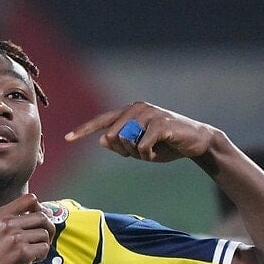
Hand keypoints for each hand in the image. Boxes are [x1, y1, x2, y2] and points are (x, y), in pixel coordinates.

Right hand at [0, 194, 54, 263]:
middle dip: (48, 228)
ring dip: (43, 245)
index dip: (41, 208)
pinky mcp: (22, 253)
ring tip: (33, 253)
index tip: (42, 219)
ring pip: (44, 234)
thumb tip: (44, 213)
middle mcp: (6, 224)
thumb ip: (11, 221)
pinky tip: (30, 261)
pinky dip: (41, 256)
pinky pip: (44, 248)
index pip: (29, 199)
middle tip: (45, 239)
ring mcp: (14, 238)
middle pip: (42, 216)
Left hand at [64, 101, 222, 161]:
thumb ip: (121, 145)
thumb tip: (103, 140)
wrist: (195, 142)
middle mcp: (136, 108)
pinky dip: (147, 155)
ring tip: (152, 150)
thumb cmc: (165, 145)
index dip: (84, 130)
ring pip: (125, 141)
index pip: (102, 121)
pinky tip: (158, 151)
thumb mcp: (139, 149)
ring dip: (137, 153)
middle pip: (112, 136)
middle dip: (123, 151)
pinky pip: (142, 146)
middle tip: (142, 153)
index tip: (68, 138)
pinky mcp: (160, 123)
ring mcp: (148, 113)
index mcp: (129, 112)